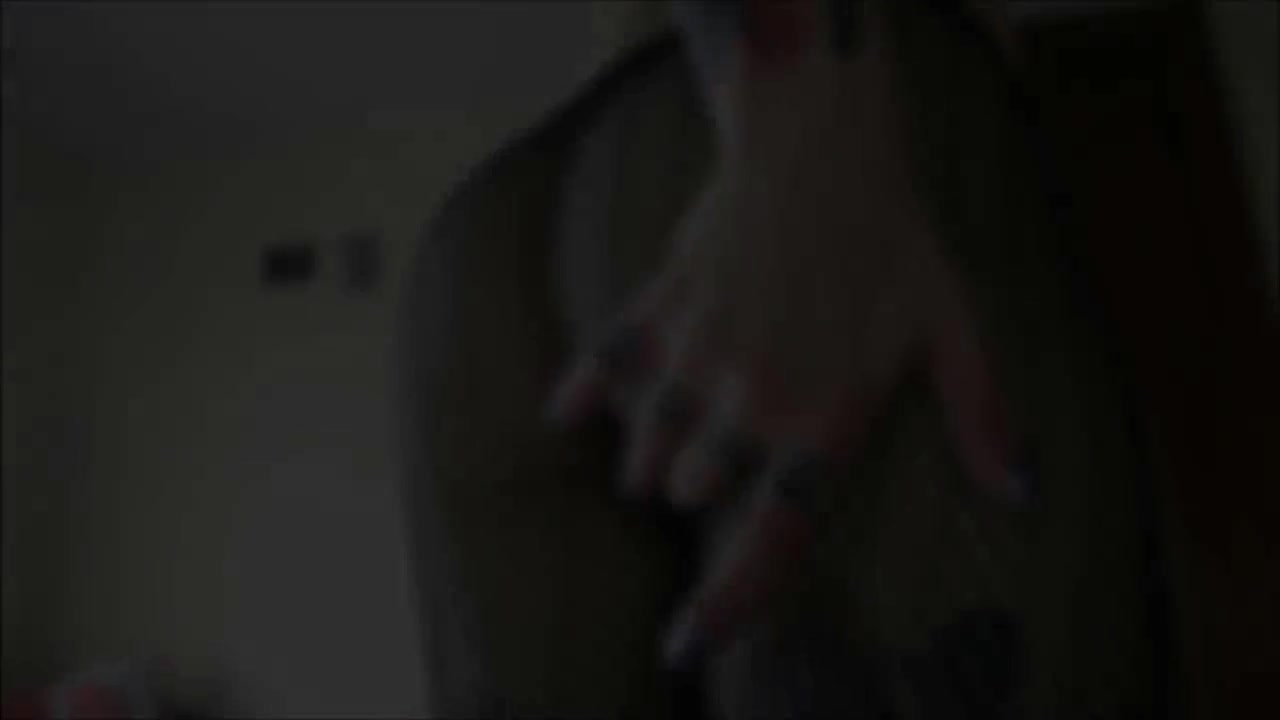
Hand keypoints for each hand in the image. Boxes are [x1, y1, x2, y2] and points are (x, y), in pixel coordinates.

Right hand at [547, 14, 1026, 670]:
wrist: (818, 146)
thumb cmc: (893, 239)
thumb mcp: (952, 325)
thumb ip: (981, 414)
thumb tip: (1022, 493)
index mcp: (825, 417)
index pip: (769, 536)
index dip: (729, 602)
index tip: (688, 644)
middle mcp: (752, 400)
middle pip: (691, 491)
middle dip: (698, 486)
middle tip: (718, 457)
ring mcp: (696, 355)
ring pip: (645, 445)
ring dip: (650, 457)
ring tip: (668, 440)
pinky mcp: (659, 311)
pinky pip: (604, 367)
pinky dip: (583, 394)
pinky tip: (567, 411)